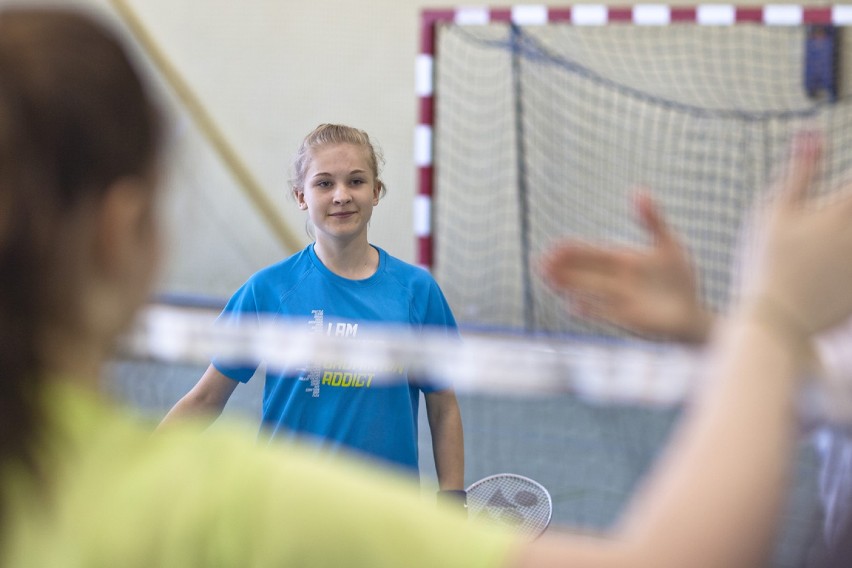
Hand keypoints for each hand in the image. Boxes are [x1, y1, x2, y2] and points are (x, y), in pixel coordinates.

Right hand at [539, 190, 712, 342]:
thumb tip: (637, 191)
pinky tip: (572, 306)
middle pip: (584, 272)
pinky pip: (602, 314)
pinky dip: (588, 310)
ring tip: (547, 280)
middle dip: (562, 268)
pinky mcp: (625, 319)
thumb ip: (651, 219)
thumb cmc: (680, 278)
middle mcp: (616, 279)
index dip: (573, 250)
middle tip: (540, 263)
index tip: (554, 246)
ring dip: (568, 285)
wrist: (691, 314)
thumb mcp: (669, 243)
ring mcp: (618, 300)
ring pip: (587, 290)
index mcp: (623, 259)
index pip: (592, 252)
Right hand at [745, 131, 851, 335]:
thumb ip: (800, 171)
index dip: (850, 181)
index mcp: (842, 211)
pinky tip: (833, 264)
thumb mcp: (774, 212)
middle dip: (848, 205)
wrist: (774, 321)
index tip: (843, 185)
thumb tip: (812, 132)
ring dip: (847, 235)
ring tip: (835, 238)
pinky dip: (848, 264)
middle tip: (834, 210)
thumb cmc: (765, 263)